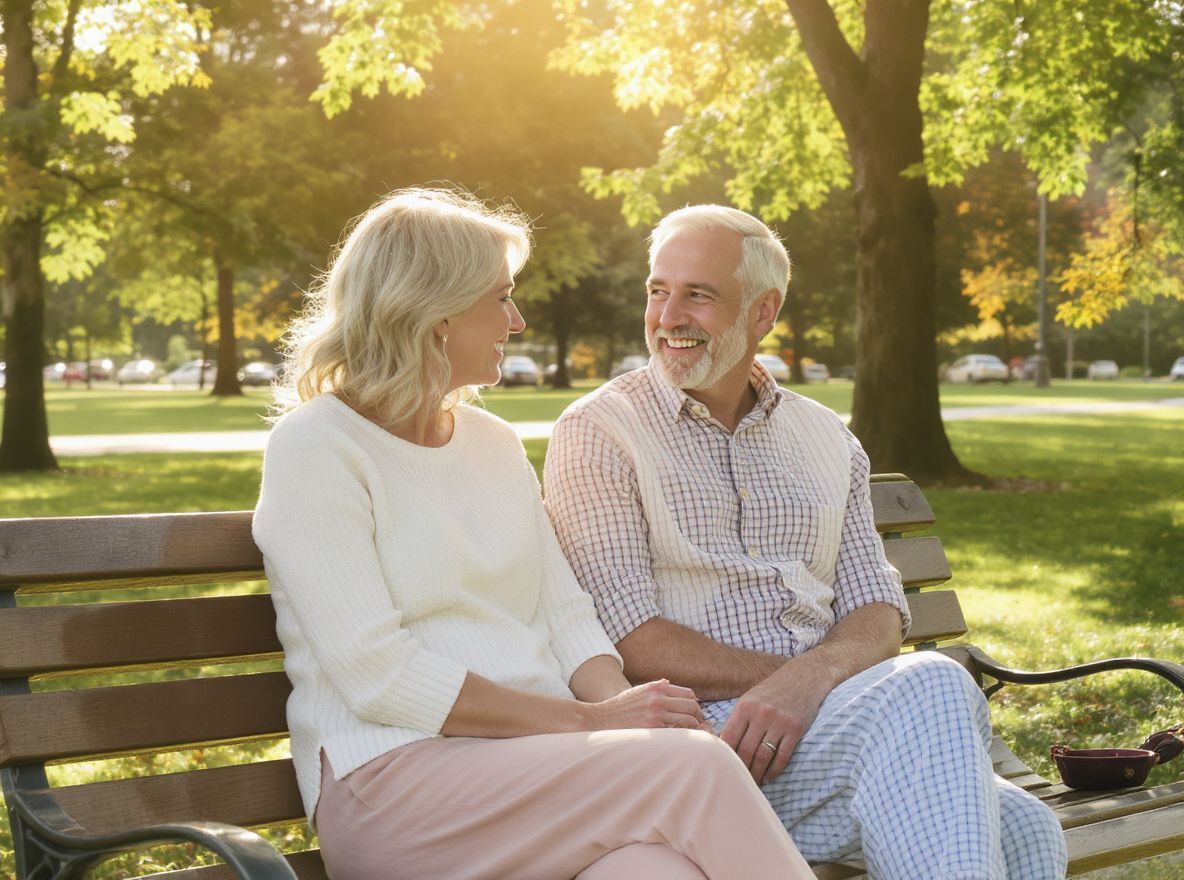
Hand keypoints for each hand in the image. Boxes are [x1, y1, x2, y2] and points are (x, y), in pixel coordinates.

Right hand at [589, 679, 706, 730]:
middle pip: (691, 705)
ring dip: (693, 727)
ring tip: (693, 734)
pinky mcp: (654, 729)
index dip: (694, 703)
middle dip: (698, 715)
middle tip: (699, 723)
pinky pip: (677, 732)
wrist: (603, 718)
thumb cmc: (620, 706)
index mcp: (656, 688)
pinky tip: (681, 740)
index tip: (695, 712)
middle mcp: (658, 698)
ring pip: (688, 720)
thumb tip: (669, 683)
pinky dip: (682, 736)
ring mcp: (657, 714)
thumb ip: (655, 686)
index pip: (687, 693)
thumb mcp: (637, 690)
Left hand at [720, 662, 831, 784]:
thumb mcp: (750, 699)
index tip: (722, 767)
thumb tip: (722, 745)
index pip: (729, 737)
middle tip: (737, 780)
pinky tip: (768, 777)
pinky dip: (774, 771)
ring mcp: (779, 723)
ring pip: (763, 757)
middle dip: (740, 769)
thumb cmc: (772, 691)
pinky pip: (782, 756)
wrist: (803, 678)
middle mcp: (761, 714)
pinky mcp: (795, 730)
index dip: (724, 755)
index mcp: (745, 706)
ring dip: (756, 773)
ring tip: (752, 782)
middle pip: (745, 750)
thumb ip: (738, 719)